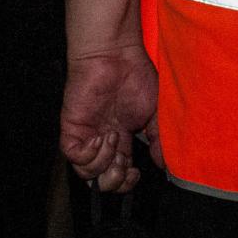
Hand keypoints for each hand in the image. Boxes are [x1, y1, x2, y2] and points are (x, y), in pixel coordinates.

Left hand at [59, 45, 158, 192]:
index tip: (138, 172)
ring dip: (103, 165)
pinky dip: (90, 155)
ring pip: (86, 173)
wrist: (116, 56)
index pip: (118, 173)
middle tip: (124, 165)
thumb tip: (164, 165)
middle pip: (100, 179)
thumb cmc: (136, 77)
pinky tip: (103, 138)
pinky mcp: (73, 128)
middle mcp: (102, 140)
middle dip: (114, 181)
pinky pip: (74, 156)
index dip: (126, 181)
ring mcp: (86, 135)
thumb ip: (160, 140)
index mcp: (121, 138)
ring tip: (115, 139)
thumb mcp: (156, 114)